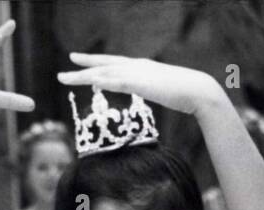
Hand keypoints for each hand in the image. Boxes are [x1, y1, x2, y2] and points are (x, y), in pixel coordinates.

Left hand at [57, 54, 219, 116]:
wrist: (199, 90)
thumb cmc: (185, 93)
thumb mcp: (162, 90)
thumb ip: (149, 88)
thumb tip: (143, 90)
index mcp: (140, 67)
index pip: (113, 64)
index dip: (95, 63)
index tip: (80, 62)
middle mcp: (136, 66)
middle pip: (104, 65)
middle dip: (83, 66)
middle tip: (64, 70)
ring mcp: (138, 73)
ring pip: (104, 73)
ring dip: (83, 76)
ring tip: (64, 78)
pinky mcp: (142, 83)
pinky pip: (117, 82)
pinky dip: (102, 81)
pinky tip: (90, 82)